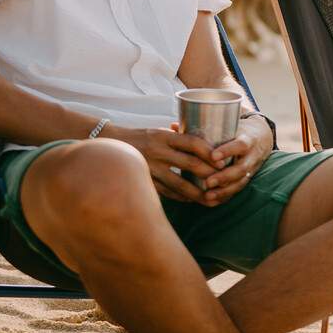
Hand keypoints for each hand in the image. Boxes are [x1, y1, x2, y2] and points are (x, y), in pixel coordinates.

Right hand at [106, 123, 235, 204]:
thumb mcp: (159, 132)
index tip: (221, 161)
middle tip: (222, 181)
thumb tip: (207, 145)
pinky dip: (181, 197)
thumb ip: (179, 139)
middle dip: (209, 174)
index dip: (209, 152)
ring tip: (212, 198)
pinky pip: (167, 193)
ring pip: (180, 184)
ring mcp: (150, 168)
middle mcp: (158, 151)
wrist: (110, 145)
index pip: (192, 142)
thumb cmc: (141, 138)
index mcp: (164, 136)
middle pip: (190, 164)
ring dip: (198, 193)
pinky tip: (191, 200)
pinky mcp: (145, 182)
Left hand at [190, 114, 275, 206]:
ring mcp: (251, 169)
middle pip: (241, 169)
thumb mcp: (228, 124)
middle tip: (207, 182)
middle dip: (224, 177)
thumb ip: (203, 126)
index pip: (240, 145)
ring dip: (224, 190)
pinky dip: (226, 196)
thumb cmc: (238, 129)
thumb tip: (172, 126)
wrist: (262, 137)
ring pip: (240, 182)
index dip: (228, 151)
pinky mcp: (247, 178)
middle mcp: (251, 156)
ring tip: (208, 196)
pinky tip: (212, 201)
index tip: (213, 156)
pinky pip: (238, 189)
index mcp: (247, 139)